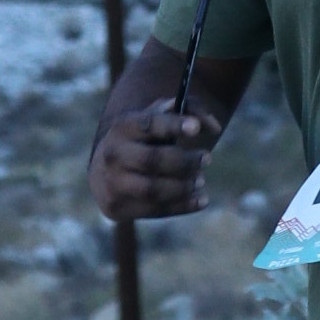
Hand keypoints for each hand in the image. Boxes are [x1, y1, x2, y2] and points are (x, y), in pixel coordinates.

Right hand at [89, 98, 218, 223]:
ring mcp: (114, 183)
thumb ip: (189, 110)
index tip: (196, 129)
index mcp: (123, 127)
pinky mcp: (118, 207)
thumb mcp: (160, 116)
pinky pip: (154, 210)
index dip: (172, 125)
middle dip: (185, 161)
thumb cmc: (143, 139)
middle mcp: (114, 154)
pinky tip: (200, 199)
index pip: (148, 124)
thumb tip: (213, 127)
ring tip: (201, 181)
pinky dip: (182, 206)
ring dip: (183, 187)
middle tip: (207, 158)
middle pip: (152, 160)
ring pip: (153, 189)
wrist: (106, 170)